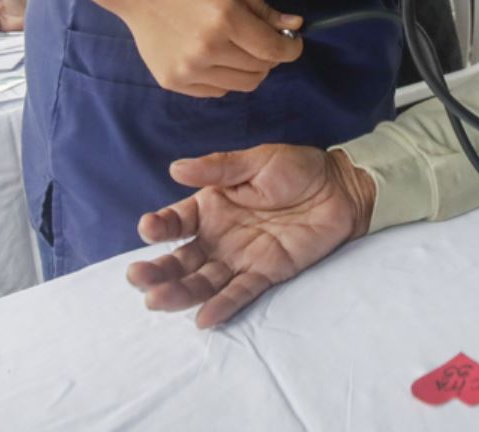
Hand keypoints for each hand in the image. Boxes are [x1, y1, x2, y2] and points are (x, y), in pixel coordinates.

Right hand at [116, 0, 303, 96]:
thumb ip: (264, 8)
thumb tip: (295, 26)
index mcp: (225, 19)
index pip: (272, 50)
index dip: (291, 48)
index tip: (292, 43)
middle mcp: (207, 50)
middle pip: (260, 70)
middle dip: (271, 57)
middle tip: (264, 41)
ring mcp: (188, 69)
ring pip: (241, 85)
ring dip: (250, 70)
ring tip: (241, 49)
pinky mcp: (173, 81)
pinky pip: (217, 90)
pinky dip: (226, 77)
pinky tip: (217, 56)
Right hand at [127, 145, 374, 327]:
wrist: (341, 187)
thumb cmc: (297, 169)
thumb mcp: (256, 161)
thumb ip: (219, 168)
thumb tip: (175, 168)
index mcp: (211, 206)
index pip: (177, 221)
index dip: (159, 227)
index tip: (147, 229)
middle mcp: (219, 236)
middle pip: (182, 259)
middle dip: (158, 270)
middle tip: (137, 278)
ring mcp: (240, 258)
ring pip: (204, 281)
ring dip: (180, 293)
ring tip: (157, 300)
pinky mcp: (265, 273)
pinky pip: (240, 293)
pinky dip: (223, 306)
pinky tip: (204, 318)